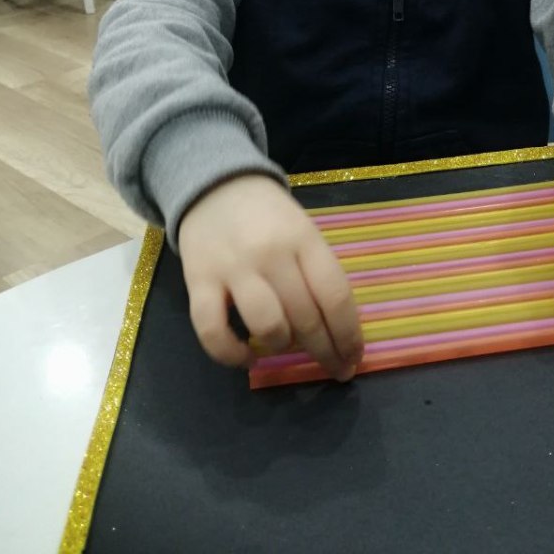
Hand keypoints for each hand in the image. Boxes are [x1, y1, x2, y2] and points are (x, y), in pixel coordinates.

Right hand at [177, 174, 363, 379]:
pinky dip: (232, 354)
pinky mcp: (198, 282)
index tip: (354, 357)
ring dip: (282, 346)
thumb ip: (316, 271)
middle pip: (306, 317)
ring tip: (285, 346)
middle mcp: (271, 254)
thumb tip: (337, 327)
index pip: (335, 296)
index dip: (349, 334)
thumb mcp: (303, 230)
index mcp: (304, 239)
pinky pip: (213, 331)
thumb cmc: (268, 215)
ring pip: (267, 326)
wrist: (214, 185)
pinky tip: (247, 357)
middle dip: (326, 352)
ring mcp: (233, 269)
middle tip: (335, 369)